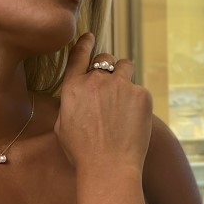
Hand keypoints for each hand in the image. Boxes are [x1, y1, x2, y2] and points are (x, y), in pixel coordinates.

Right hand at [54, 33, 152, 169]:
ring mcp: (120, 85)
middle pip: (106, 59)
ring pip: (125, 67)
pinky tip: (133, 120)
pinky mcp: (141, 94)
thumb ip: (69, 103)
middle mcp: (96, 80)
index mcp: (73, 88)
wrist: (108, 167)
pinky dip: (137, 100)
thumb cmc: (82, 153)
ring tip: (124, 99)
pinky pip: (139, 89)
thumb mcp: (62, 126)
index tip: (89, 36)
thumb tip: (77, 95)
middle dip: (108, 68)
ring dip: (124, 77)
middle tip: (111, 87)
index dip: (85, 43)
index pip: (79, 55)